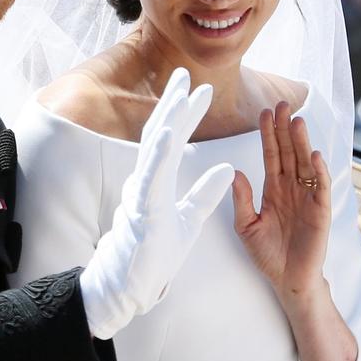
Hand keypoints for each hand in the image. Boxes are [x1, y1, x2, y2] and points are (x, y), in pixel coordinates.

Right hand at [80, 68, 234, 339]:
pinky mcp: (143, 211)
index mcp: (157, 182)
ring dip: (167, 120)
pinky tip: (168, 133)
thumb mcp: (189, 220)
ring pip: (154, 150)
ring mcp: (141, 195)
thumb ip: (205, 194)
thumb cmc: (154, 255)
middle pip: (159, 135)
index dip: (184, 114)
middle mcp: (145, 182)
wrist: (132, 287)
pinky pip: (151, 178)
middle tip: (184, 73)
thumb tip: (229, 169)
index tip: (200, 90)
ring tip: (180, 94)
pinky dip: (160, 154)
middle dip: (172, 104)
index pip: (172, 141)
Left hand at [232, 102, 330, 296]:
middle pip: (289, 152)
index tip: (263, 112)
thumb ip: (241, 200)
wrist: (287, 280)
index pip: (271, 155)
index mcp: (273, 189)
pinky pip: (320, 187)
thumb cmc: (267, 254)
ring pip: (305, 164)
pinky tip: (314, 155)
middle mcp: (291, 188)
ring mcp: (307, 198)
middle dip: (285, 129)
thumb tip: (235, 172)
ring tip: (297, 121)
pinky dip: (318, 171)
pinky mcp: (321, 211)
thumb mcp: (246, 226)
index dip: (268, 134)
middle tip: (282, 103)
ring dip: (302, 143)